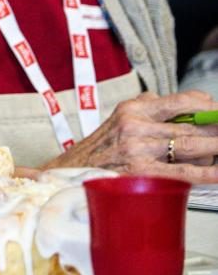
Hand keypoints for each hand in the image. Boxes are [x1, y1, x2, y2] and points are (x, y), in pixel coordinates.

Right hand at [46, 91, 217, 180]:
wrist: (70, 172)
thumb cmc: (101, 148)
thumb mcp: (120, 118)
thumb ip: (150, 107)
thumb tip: (188, 102)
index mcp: (133, 108)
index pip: (181, 101)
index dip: (207, 108)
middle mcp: (135, 125)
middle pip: (191, 127)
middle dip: (216, 132)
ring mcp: (137, 149)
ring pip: (190, 147)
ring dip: (215, 149)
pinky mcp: (141, 173)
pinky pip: (184, 172)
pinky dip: (207, 173)